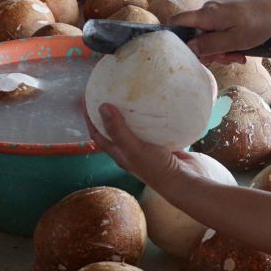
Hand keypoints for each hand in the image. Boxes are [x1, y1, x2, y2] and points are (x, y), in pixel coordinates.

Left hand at [87, 104, 218, 193]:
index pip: (97, 133)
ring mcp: (147, 145)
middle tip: (109, 90)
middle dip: (110, 110)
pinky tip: (156, 102)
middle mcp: (131, 149)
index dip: (89, 117)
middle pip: (115, 127)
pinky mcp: (162, 141)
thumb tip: (102, 106)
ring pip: (136, 124)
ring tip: (131, 92)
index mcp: (119, 153)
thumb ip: (118, 130)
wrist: (184, 180)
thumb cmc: (156, 168)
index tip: (86, 98)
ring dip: (132, 110)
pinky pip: (154, 124)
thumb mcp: (134, 149)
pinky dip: (153, 114)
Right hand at [171, 0, 270, 63]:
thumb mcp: (233, 41)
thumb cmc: (258, 23)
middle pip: (193, 35)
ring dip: (220, 50)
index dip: (174, 39)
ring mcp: (217, 13)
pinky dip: (226, 44)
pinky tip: (240, 51)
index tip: (186, 55)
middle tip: (226, 60)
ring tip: (238, 57)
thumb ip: (209, 45)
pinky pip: (218, 33)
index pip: (176, 22)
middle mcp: (207, 11)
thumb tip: (187, 49)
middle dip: (207, 52)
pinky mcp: (226, 15)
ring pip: (207, 36)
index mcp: (205, 15)